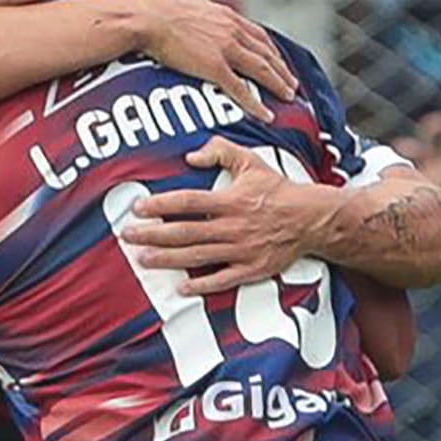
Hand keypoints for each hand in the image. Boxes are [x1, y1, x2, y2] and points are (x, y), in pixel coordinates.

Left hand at [121, 137, 338, 294]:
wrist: (312, 218)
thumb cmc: (278, 190)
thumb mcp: (251, 161)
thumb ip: (221, 152)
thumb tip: (191, 155)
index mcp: (230, 200)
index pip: (188, 201)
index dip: (161, 205)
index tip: (138, 207)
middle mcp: (233, 226)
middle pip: (185, 232)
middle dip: (153, 235)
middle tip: (128, 236)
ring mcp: (241, 250)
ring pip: (197, 256)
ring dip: (168, 259)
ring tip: (143, 260)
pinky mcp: (252, 269)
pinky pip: (223, 280)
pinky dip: (202, 286)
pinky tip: (181, 289)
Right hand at [134, 0, 298, 116]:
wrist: (146, 17)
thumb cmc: (156, 6)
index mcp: (225, 15)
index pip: (257, 35)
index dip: (270, 50)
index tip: (278, 60)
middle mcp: (232, 30)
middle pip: (266, 53)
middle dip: (282, 70)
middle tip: (292, 84)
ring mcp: (225, 49)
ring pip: (261, 70)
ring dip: (278, 85)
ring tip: (288, 97)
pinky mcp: (214, 67)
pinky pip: (241, 90)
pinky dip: (256, 104)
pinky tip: (266, 115)